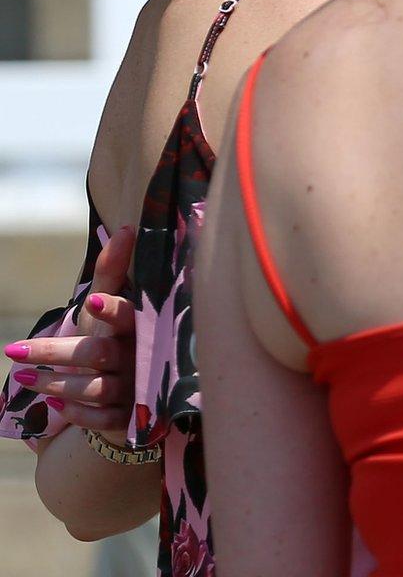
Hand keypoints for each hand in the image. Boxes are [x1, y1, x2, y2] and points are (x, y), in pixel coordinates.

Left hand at [5, 226, 140, 434]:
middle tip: (14, 350)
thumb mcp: (106, 309)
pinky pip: (100, 419)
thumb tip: (125, 229)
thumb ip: (113, 271)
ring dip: (55, 384)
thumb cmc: (113, 340)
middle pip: (98, 354)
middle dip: (54, 352)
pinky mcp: (128, 420)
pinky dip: (76, 413)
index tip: (89, 302)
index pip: (132, 315)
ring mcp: (136, 390)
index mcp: (139, 327)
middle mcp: (141, 357)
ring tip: (23, 378)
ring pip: (95, 388)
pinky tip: (56, 407)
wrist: (128, 393)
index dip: (113, 309)